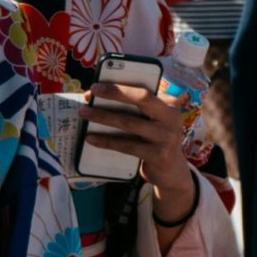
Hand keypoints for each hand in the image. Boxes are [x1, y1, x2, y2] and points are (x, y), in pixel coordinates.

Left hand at [86, 80, 191, 209]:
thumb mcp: (153, 121)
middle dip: (115, 93)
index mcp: (170, 104)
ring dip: (104, 117)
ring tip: (85, 113)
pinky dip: (107, 141)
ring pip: (130, 123)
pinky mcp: (158, 155)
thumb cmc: (155, 139)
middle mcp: (171, 118)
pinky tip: (91, 138)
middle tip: (91, 94)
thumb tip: (98, 98)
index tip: (98, 85)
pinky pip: (127, 146)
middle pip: (142, 99)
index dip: (121, 86)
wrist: (171, 171)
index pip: (144, 89)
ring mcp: (166, 137)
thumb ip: (135, 109)